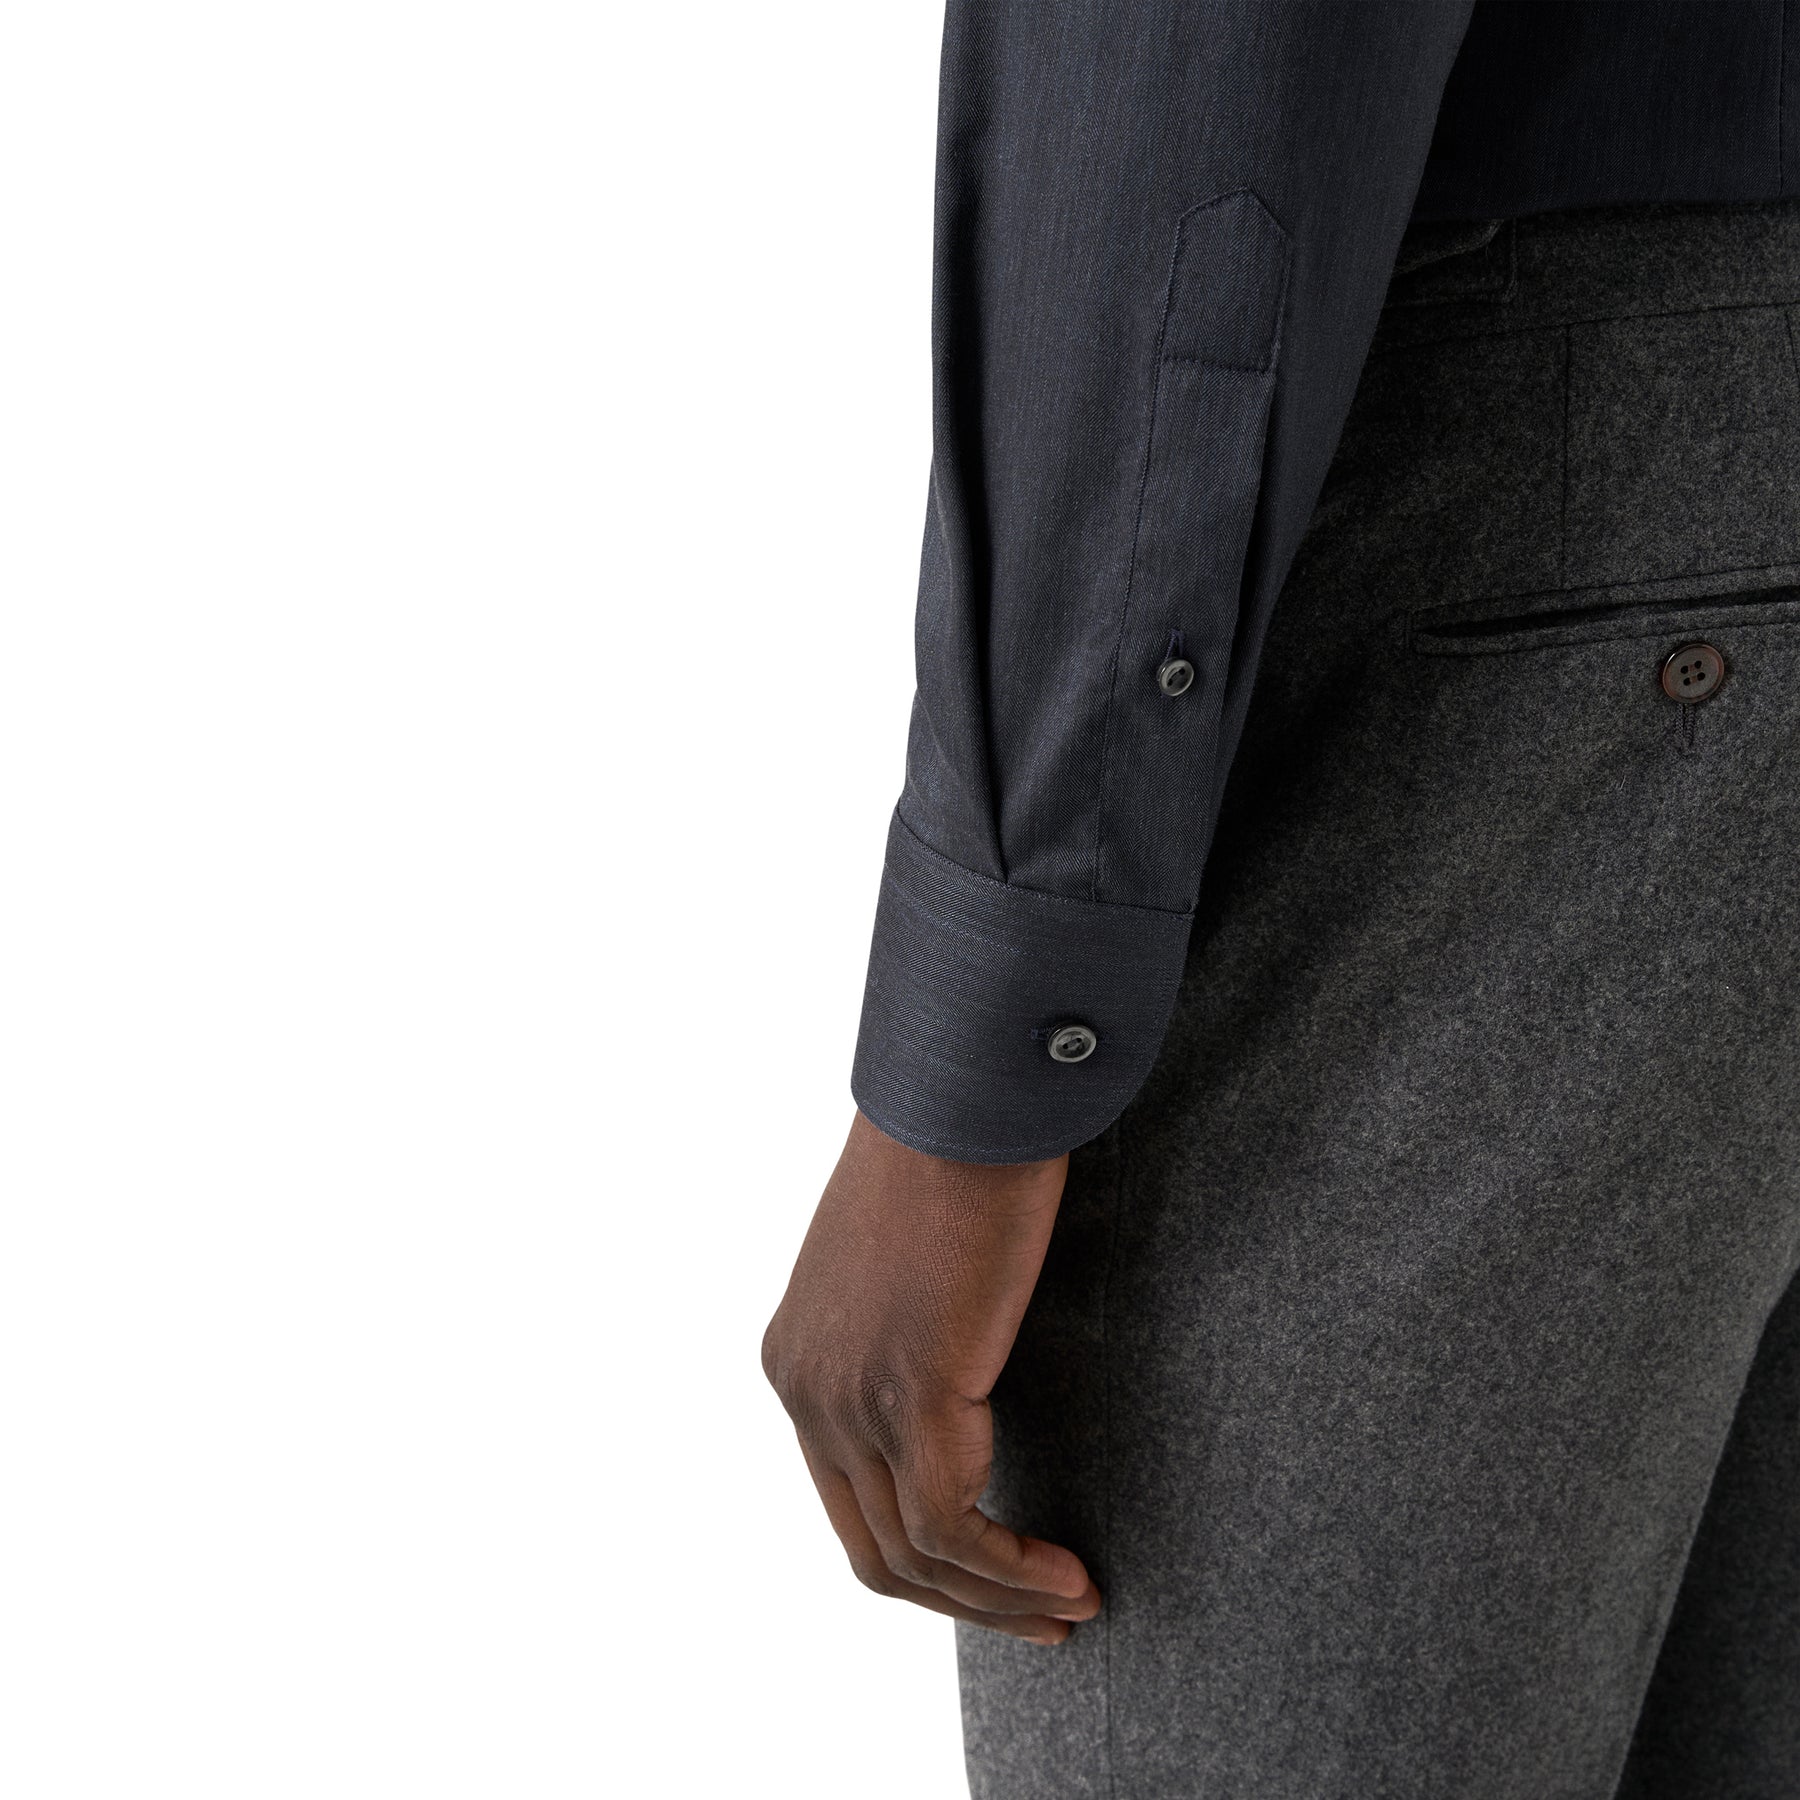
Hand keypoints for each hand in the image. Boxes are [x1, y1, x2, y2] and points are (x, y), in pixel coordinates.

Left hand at [762, 1109, 1100, 1643]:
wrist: (971, 1093)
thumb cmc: (960, 1152)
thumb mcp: (910, 1263)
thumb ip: (915, 1335)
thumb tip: (966, 1385)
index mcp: (798, 1358)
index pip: (850, 1498)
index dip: (926, 1558)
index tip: (1004, 1575)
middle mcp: (803, 1386)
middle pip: (871, 1544)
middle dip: (962, 1598)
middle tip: (1047, 1615)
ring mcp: (844, 1394)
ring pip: (914, 1552)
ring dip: (1000, 1599)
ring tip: (1075, 1607)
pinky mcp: (905, 1392)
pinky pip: (952, 1526)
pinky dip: (1012, 1568)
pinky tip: (1071, 1575)